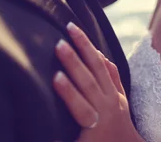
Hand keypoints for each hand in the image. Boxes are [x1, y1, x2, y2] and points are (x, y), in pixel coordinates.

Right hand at [53, 23, 142, 141]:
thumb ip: (57, 141)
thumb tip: (40, 133)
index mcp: (94, 124)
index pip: (79, 105)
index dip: (67, 91)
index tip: (55, 76)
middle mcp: (107, 108)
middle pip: (90, 81)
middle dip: (74, 62)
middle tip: (59, 43)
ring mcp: (116, 98)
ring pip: (101, 68)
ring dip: (87, 48)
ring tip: (73, 29)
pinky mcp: (121, 93)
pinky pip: (112, 71)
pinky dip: (102, 58)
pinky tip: (92, 47)